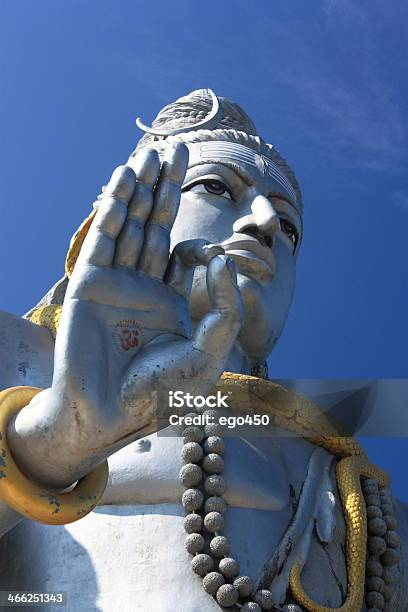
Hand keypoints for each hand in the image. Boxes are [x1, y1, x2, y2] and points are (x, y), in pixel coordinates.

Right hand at [8, 144, 242, 487]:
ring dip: (142, 187)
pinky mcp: (90, 282)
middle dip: (168, 187)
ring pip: (132, 223)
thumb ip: (224, 310)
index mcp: (173, 301)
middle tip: (179, 148)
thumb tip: (220, 258)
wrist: (110, 414)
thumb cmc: (160, 392)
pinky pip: (104, 237)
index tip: (213, 257)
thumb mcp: (208, 355)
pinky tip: (126, 177)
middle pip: (158, 224)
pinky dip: (114, 206)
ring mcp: (116, 281)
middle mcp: (144, 285)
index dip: (200, 244)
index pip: (186, 253)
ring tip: (153, 152)